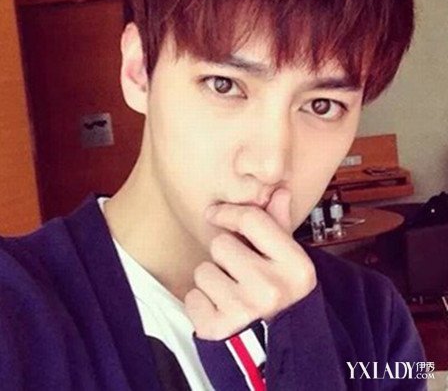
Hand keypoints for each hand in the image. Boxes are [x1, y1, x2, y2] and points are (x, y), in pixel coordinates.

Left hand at [184, 188, 316, 339]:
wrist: (280, 346)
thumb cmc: (280, 293)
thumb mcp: (287, 259)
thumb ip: (279, 224)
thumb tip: (279, 190)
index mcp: (294, 265)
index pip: (251, 219)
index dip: (229, 212)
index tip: (216, 213)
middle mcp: (272, 288)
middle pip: (221, 244)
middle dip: (224, 254)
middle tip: (238, 269)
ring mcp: (246, 311)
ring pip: (203, 270)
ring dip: (211, 278)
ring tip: (230, 291)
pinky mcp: (220, 329)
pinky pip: (192, 298)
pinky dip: (200, 302)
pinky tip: (219, 308)